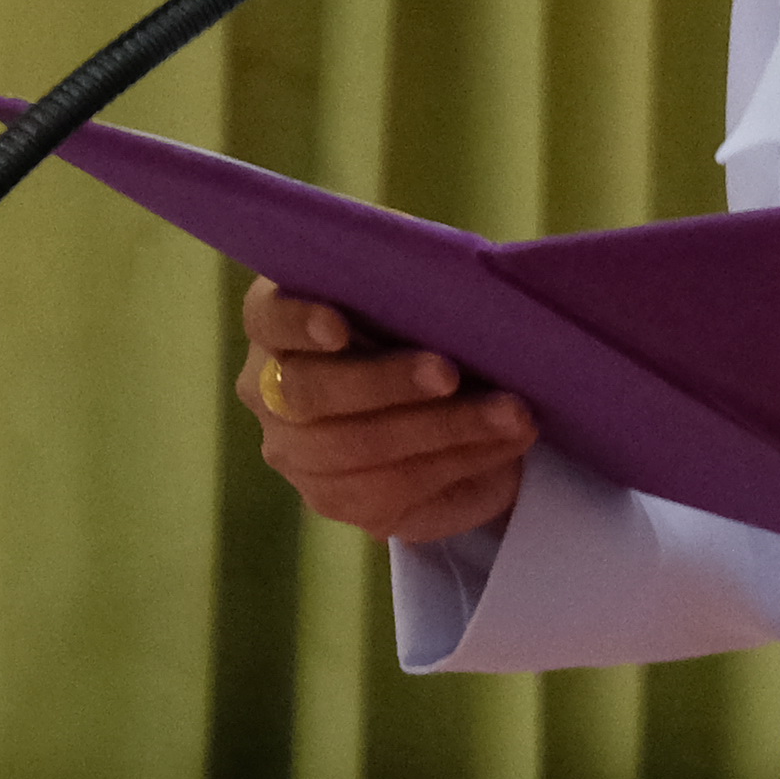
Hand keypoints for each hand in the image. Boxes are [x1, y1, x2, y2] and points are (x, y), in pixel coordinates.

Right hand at [235, 277, 539, 542]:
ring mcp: (294, 451)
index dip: (297, 321)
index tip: (339, 327)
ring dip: (443, 429)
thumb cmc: (429, 323)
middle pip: (309, 391)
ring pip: (356, 448)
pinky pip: (392, 487)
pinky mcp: (334, 498)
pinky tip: (506, 443)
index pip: (267, 317)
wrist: (454, 400)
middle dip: (385, 382)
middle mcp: (269, 388)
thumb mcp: (423, 293)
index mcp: (278, 320)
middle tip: (450, 372)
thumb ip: (421, 280)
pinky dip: (459, 461)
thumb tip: (459, 281)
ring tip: (512, 414)